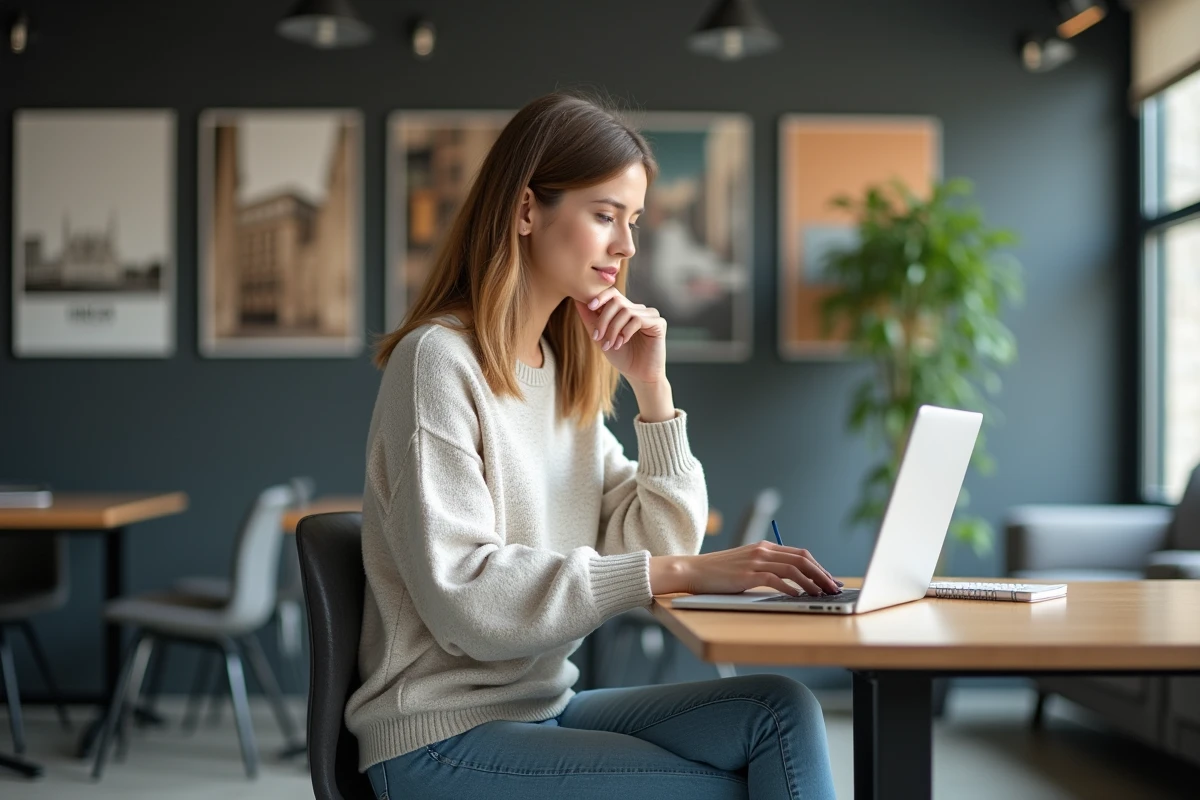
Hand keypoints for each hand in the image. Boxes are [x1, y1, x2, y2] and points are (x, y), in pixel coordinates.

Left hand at [573, 289, 665, 385]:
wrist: (638, 375)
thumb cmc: (621, 357)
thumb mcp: (601, 337)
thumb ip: (590, 319)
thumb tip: (577, 299)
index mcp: (626, 310)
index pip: (613, 293)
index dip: (600, 296)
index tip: (589, 306)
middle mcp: (638, 309)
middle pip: (617, 301)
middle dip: (603, 319)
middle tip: (596, 337)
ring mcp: (650, 315)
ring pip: (626, 311)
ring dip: (613, 329)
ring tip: (610, 345)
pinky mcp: (659, 323)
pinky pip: (638, 319)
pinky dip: (626, 331)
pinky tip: (622, 343)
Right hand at [650, 542, 841, 596]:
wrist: (694, 570)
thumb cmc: (719, 572)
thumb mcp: (746, 565)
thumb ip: (766, 568)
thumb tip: (791, 583)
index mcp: (764, 547)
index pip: (800, 554)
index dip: (819, 567)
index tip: (830, 579)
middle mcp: (763, 551)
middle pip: (802, 559)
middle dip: (821, 574)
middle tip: (834, 588)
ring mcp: (755, 561)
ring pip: (793, 569)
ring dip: (811, 582)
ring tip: (821, 594)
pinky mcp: (747, 575)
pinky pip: (775, 580)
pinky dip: (791, 588)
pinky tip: (798, 596)